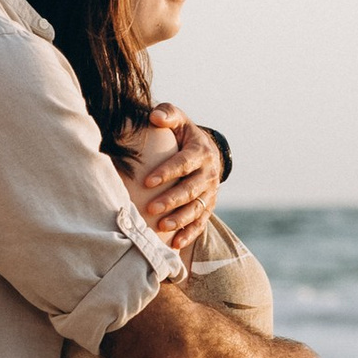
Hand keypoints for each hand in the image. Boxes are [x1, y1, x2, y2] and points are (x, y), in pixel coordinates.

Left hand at [125, 109, 220, 254]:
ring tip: (162, 227)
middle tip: (151, 208)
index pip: (184, 163)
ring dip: (180, 219)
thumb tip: (154, 117)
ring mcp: (210, 192)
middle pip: (191, 189)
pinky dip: (190, 234)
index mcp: (201, 152)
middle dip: (172, 200)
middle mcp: (209, 173)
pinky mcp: (209, 206)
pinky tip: (175, 244)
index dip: (167, 173)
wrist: (207, 151)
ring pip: (197, 208)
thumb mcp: (179, 120)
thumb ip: (167, 114)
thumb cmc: (183, 135)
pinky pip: (201, 222)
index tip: (147, 182)